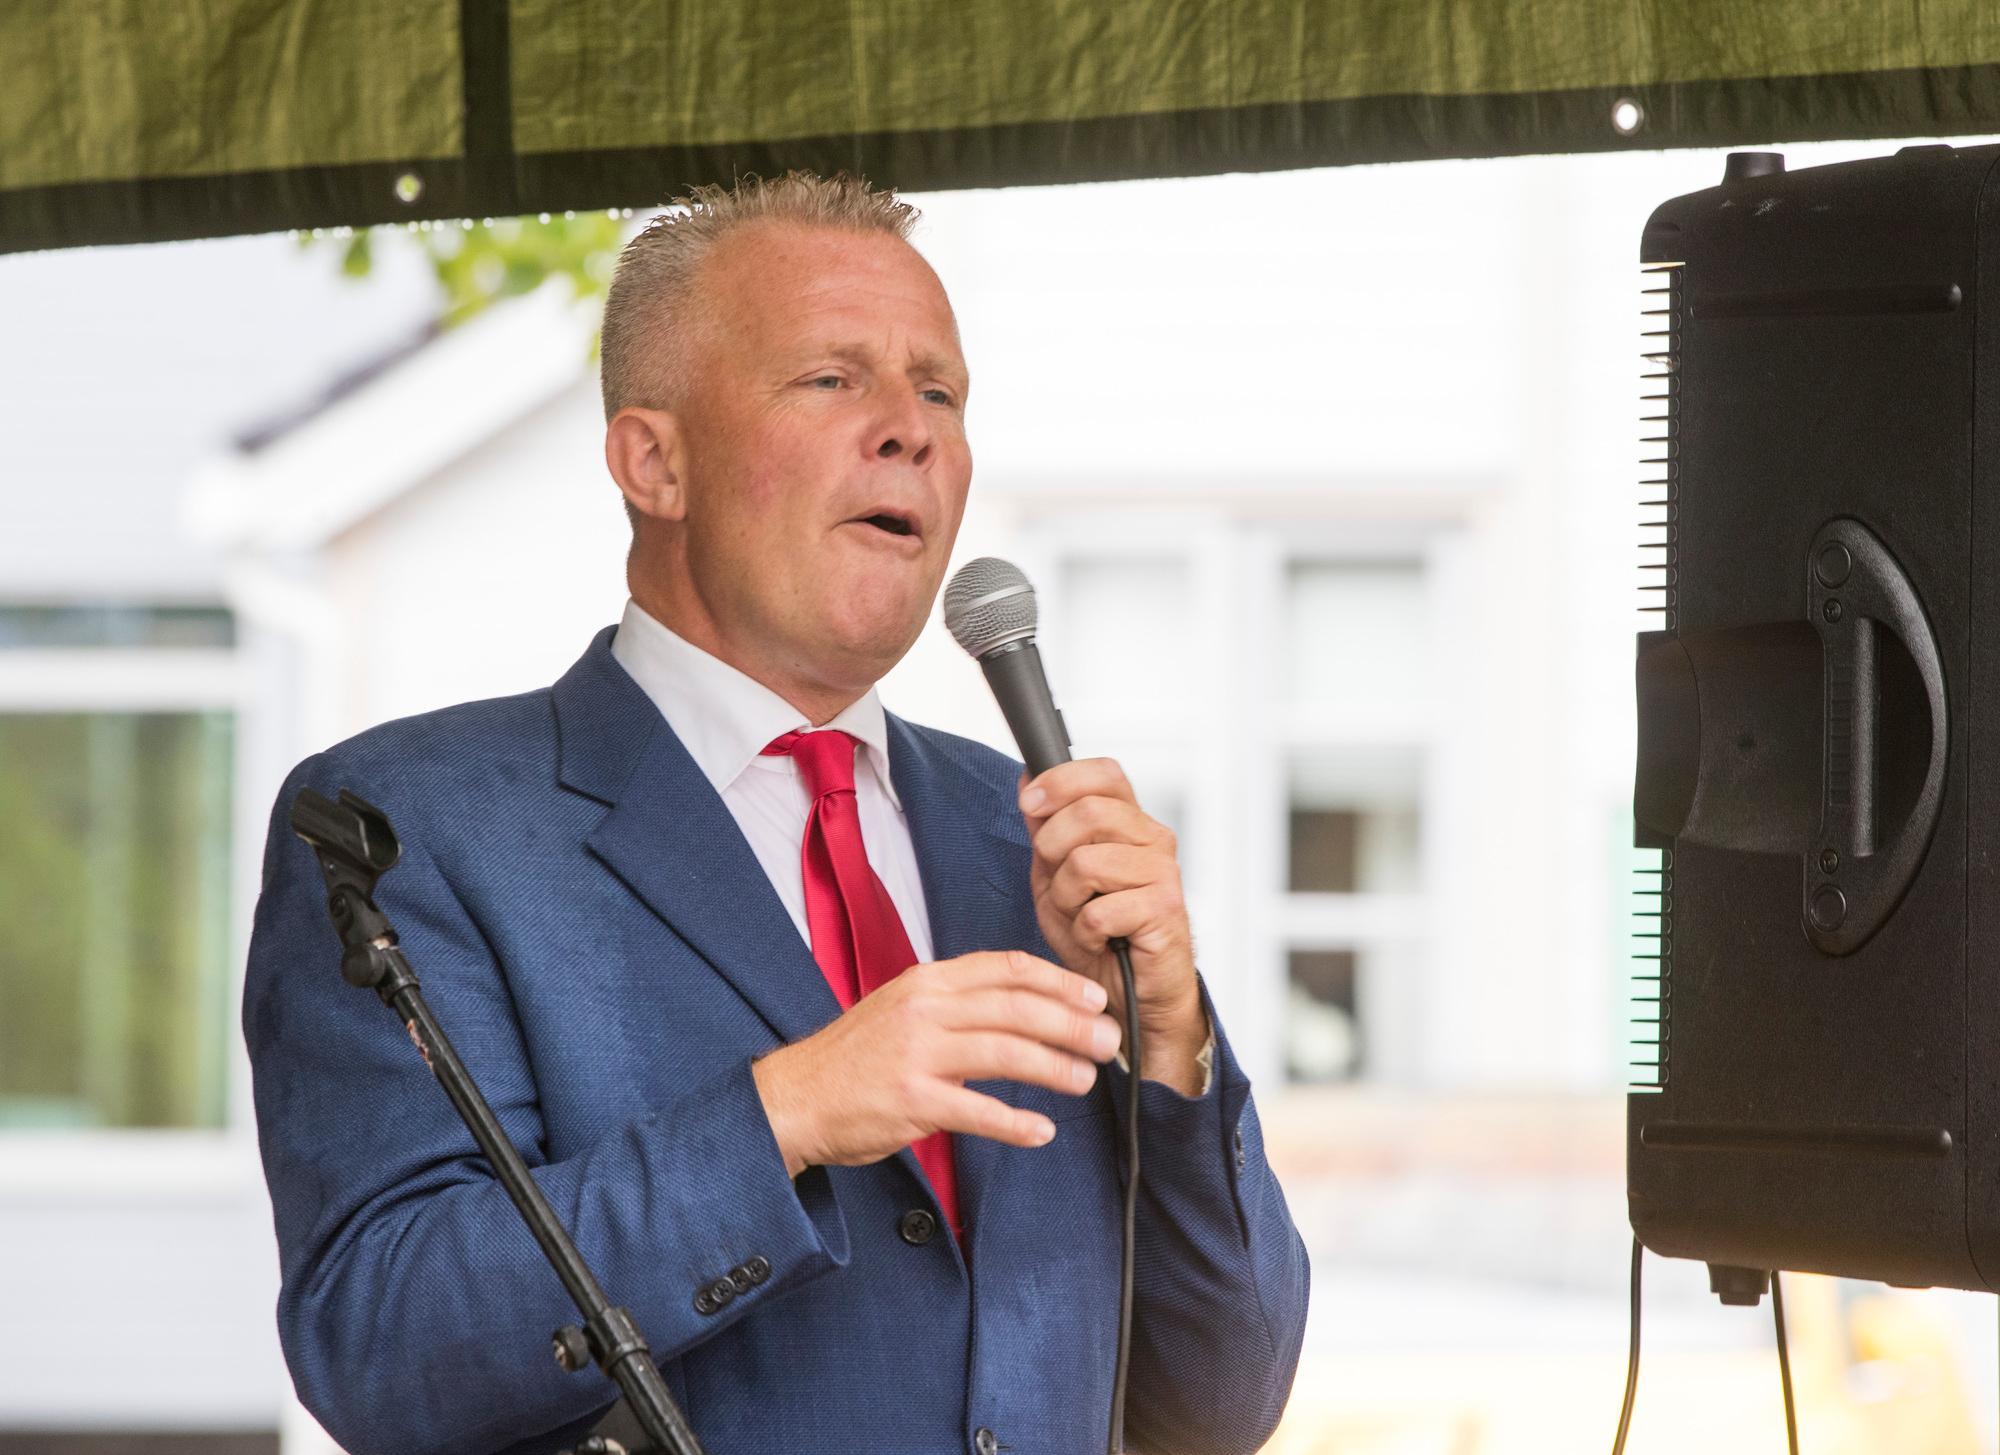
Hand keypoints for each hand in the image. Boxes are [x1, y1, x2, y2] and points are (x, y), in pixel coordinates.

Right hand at [750, 950, 1121, 1177]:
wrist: (796, 1096)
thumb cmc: (857, 1056)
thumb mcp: (904, 1006)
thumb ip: (957, 1001)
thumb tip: (1025, 1006)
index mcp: (928, 981)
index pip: (1006, 968)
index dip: (1058, 981)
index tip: (1093, 998)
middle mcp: (925, 1009)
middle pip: (1016, 1008)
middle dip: (1071, 1024)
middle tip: (1107, 1042)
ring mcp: (917, 1054)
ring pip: (1005, 1053)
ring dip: (1054, 1068)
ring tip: (1085, 1080)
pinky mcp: (910, 1100)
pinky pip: (977, 1110)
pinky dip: (1015, 1122)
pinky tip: (1042, 1131)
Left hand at [1021, 758, 1207, 1093]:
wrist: (1129, 993)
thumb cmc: (1099, 934)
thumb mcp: (1056, 876)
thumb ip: (1045, 830)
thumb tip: (1030, 783)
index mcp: (1129, 823)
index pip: (1103, 773)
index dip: (1061, 780)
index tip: (1031, 804)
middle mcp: (1153, 840)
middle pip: (1088, 812)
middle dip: (1052, 849)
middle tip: (1058, 882)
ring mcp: (1163, 873)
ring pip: (1087, 862)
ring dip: (1066, 897)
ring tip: (1080, 916)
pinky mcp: (1165, 909)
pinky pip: (1099, 909)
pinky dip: (1084, 930)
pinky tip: (1098, 939)